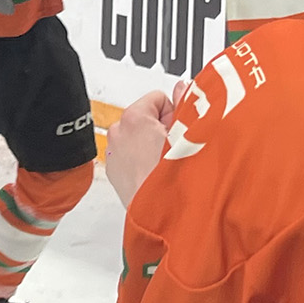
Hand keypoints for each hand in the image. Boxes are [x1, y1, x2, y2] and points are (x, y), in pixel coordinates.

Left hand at [106, 84, 183, 206]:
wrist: (161, 214)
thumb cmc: (173, 178)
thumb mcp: (189, 132)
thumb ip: (185, 104)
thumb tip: (184, 88)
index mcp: (134, 117)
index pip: (159, 98)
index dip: (175, 114)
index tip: (180, 131)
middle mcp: (118, 131)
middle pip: (147, 117)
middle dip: (162, 129)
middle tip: (176, 148)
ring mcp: (114, 152)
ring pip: (138, 137)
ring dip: (152, 145)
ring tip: (167, 163)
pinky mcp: (113, 171)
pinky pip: (130, 155)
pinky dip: (141, 160)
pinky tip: (155, 173)